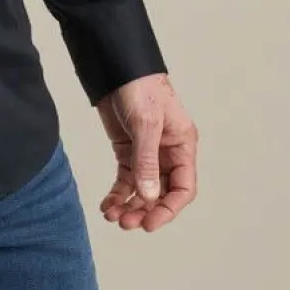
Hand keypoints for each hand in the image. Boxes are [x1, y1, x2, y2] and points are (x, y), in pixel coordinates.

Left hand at [94, 72, 197, 231]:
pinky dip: (117, 194)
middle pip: (161, 193)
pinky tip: (106, 205)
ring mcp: (146, 153)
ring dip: (129, 205)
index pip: (183, 188)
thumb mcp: (146, 123)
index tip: (150, 223)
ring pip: (142, 190)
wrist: (115, 67)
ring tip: (112, 215)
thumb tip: (149, 196)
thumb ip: (146, 160)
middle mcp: (167, 153)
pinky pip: (125, 179)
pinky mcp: (127, 150)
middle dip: (144, 210)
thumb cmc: (140, 86)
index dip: (169, 209)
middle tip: (125, 222)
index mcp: (182, 145)